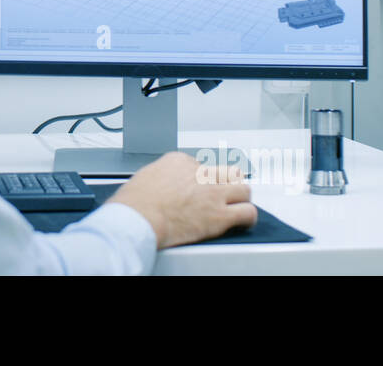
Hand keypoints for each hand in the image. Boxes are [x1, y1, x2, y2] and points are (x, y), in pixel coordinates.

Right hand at [108, 152, 255, 247]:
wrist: (137, 218)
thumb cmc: (134, 202)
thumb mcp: (144, 176)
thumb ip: (160, 177)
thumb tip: (160, 185)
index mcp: (179, 161)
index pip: (201, 165)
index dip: (200, 180)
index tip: (196, 190)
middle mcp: (200, 173)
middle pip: (227, 172)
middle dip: (227, 182)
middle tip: (224, 193)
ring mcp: (212, 193)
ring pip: (243, 188)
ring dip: (240, 198)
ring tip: (236, 206)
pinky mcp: (219, 215)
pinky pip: (247, 212)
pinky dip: (248, 217)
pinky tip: (243, 222)